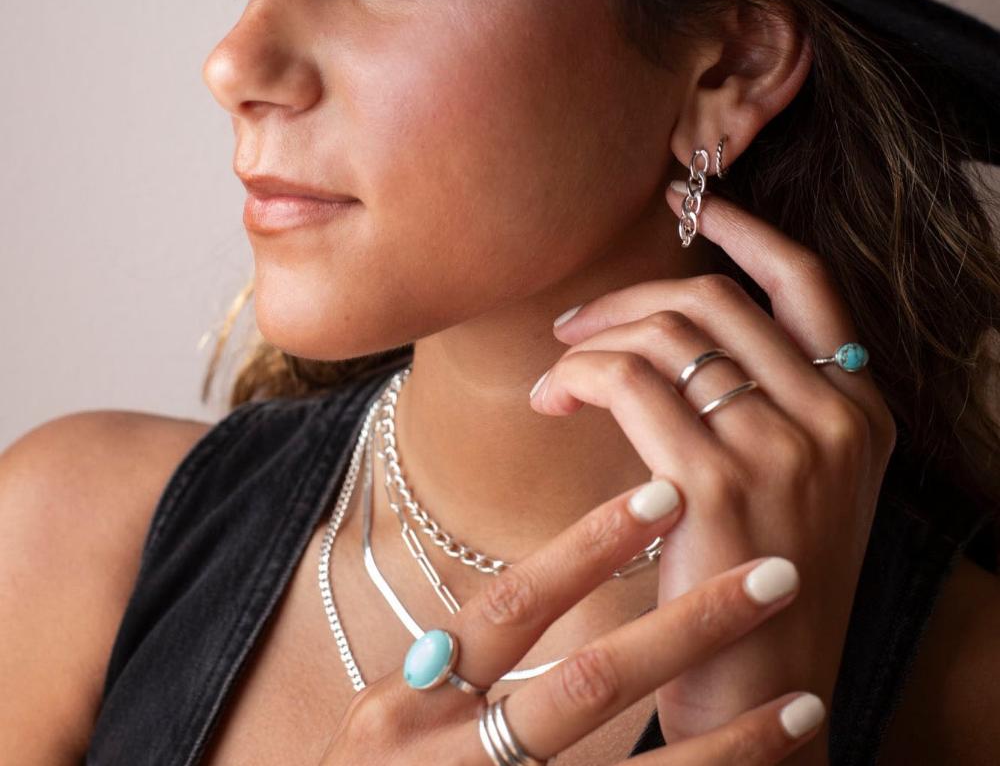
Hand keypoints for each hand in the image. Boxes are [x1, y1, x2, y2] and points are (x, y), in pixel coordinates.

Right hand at [318, 479, 824, 763]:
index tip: (668, 493)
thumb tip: (553, 577)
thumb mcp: (387, 719)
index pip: (513, 604)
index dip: (591, 546)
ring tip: (806, 702)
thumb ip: (455, 661)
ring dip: (727, 741)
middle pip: (587, 682)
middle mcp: (448, 757)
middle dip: (688, 626)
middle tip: (773, 574)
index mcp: (406, 699)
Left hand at [529, 183, 896, 755]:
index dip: (746, 231)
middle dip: (631, 297)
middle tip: (576, 323)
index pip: (806, 283)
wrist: (763, 695)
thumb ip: (757, 403)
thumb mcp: (789, 483)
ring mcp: (782, 448)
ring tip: (557, 373)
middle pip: (714, 301)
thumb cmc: (756, 582)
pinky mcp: (717, 483)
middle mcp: (832, 418)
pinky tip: (552, 401)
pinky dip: (577, 376)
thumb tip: (671, 332)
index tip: (693, 205)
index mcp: (858, 410)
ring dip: (594, 340)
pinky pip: (628, 383)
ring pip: (665, 335)